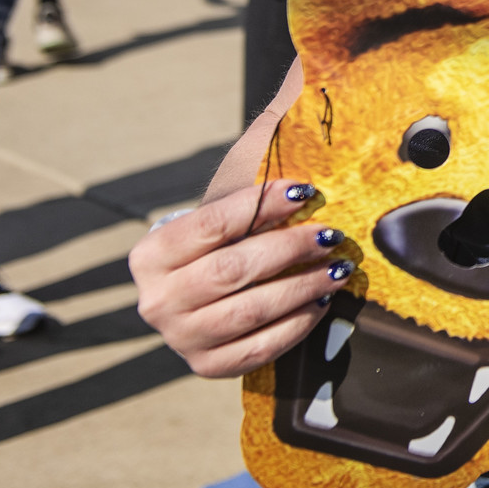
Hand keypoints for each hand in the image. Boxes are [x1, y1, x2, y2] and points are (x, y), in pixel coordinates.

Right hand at [130, 179, 352, 377]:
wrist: (196, 298)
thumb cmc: (218, 245)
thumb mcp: (220, 211)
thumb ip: (249, 180)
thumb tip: (287, 122)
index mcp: (151, 255)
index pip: (211, 224)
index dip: (262, 206)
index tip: (305, 191)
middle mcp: (157, 300)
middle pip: (232, 270)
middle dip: (290, 248)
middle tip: (330, 235)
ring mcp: (180, 338)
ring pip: (249, 311)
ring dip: (302, 286)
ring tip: (337, 268)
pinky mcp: (207, 365)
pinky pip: (259, 348)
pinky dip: (297, 324)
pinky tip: (320, 302)